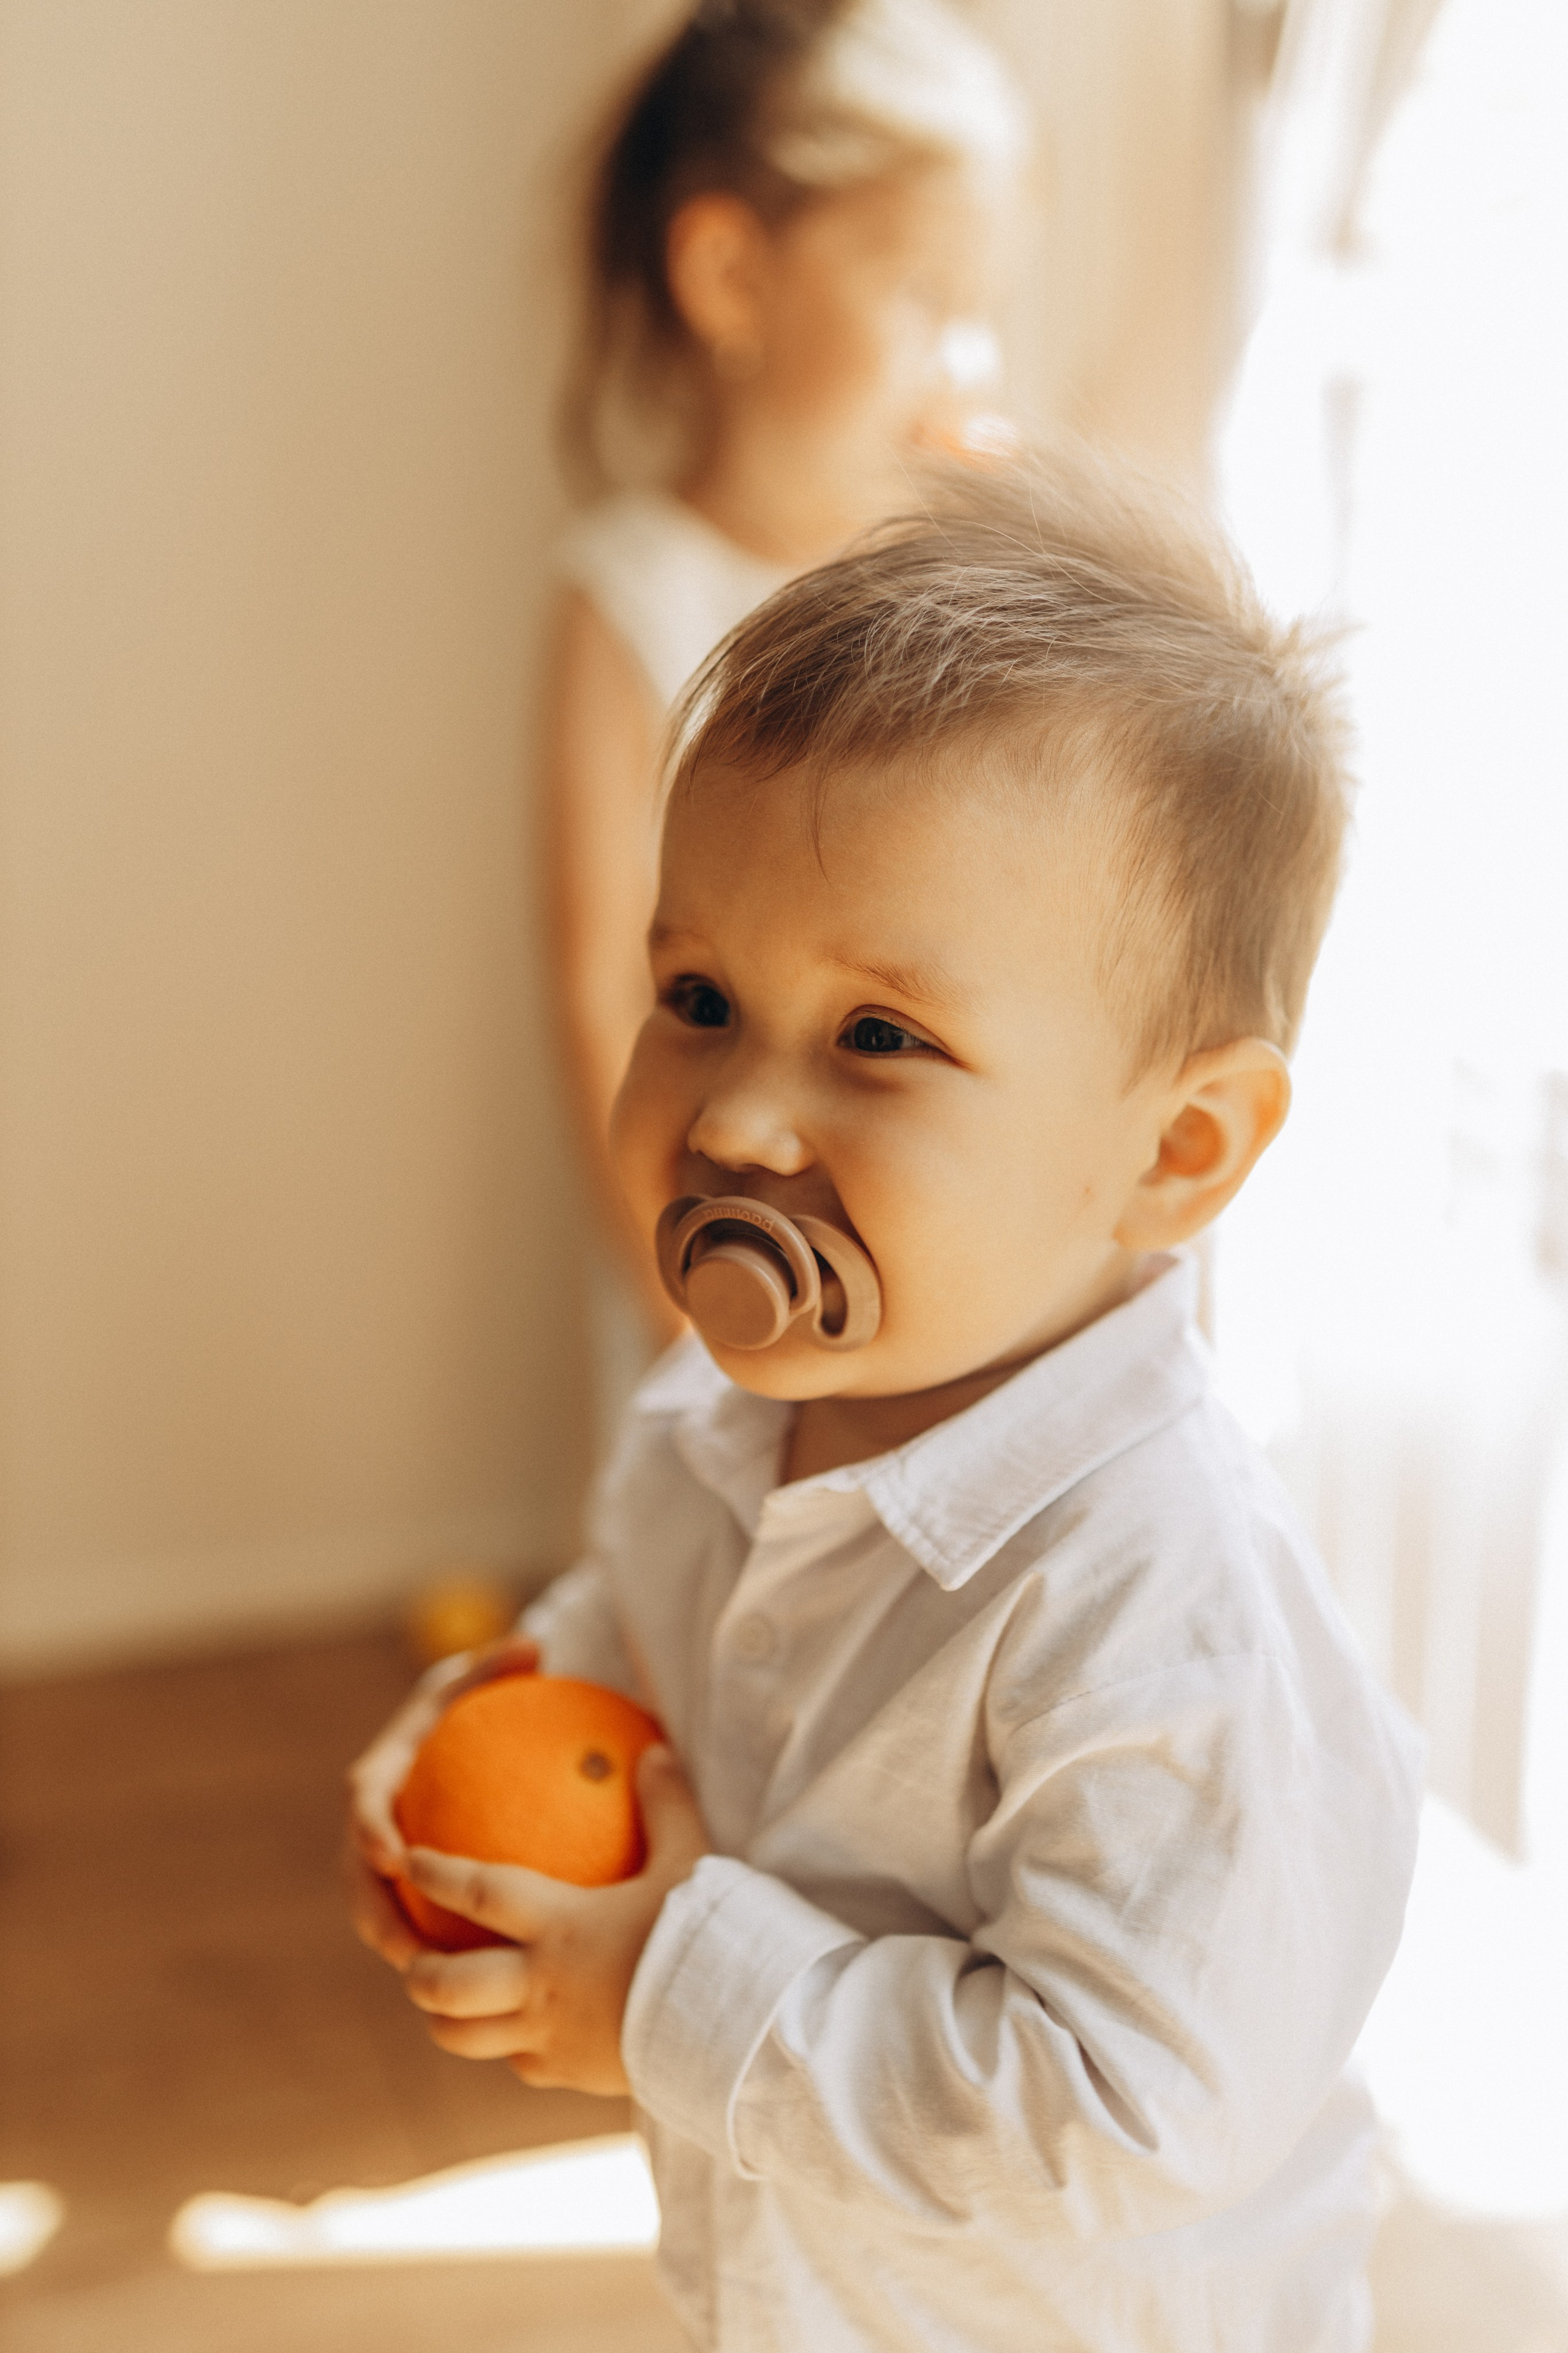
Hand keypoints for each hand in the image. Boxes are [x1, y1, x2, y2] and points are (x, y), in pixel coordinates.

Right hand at [343, 1634, 539, 1972]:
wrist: (468, 1737)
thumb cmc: (479, 1703)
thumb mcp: (485, 1680)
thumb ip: (501, 1665)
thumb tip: (531, 1643)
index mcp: (385, 1768)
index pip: (365, 1798)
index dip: (370, 1828)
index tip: (393, 1856)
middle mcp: (376, 1817)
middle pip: (357, 1873)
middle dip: (373, 1914)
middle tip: (404, 1950)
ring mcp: (386, 1856)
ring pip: (378, 1909)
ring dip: (398, 1944)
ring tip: (432, 1981)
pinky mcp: (410, 1885)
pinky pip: (416, 1919)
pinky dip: (434, 1947)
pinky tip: (476, 1980)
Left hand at [397, 1744, 710, 2095]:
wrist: (733, 2029)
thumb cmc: (710, 1938)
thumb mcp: (692, 1862)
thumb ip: (666, 1805)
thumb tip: (654, 1751)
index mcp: (559, 1924)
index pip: (478, 1893)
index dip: (436, 1875)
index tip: (411, 1859)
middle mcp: (538, 1983)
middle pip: (445, 1984)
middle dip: (416, 1967)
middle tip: (411, 1951)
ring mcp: (546, 2035)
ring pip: (462, 2036)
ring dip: (446, 2017)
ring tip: (446, 2000)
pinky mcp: (564, 2074)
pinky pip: (517, 2061)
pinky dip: (507, 2045)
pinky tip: (520, 2030)